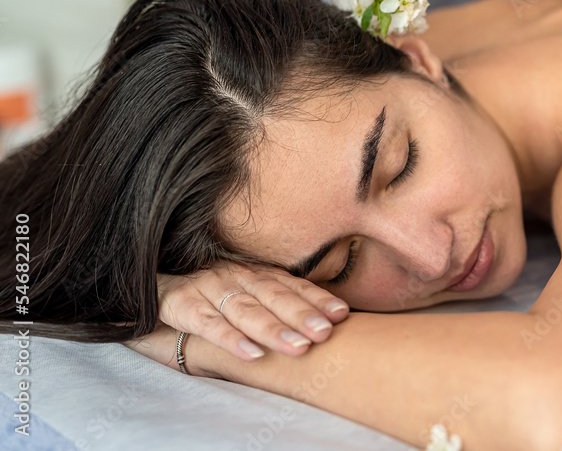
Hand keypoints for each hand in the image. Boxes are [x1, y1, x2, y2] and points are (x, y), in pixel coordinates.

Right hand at [156, 261, 349, 361]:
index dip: (317, 298)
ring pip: (246, 310)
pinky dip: (231, 339)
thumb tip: (327, 318)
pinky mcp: (183, 304)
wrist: (153, 286)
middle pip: (274, 297)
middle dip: (302, 314)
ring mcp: (210, 288)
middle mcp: (237, 276)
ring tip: (299, 347)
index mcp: (256, 273)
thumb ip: (279, 299)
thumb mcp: (246, 289)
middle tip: (326, 332)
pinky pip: (209, 324)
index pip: (292, 285)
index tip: (341, 314)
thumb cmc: (212, 292)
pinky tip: (252, 354)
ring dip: (274, 329)